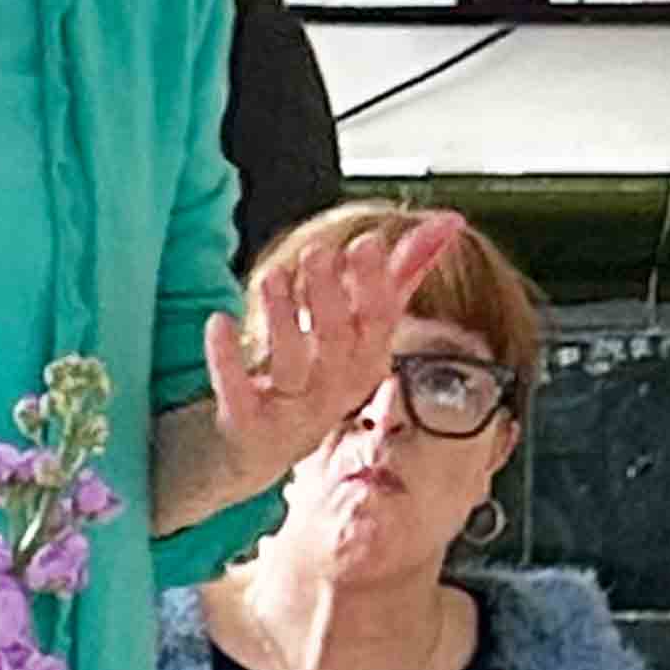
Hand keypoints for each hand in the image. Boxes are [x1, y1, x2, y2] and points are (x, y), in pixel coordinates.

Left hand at [199, 209, 469, 498]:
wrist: (259, 448)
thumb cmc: (318, 373)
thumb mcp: (361, 327)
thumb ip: (401, 273)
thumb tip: (451, 220)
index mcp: (367, 361)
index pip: (380, 321)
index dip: (375, 284)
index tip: (367, 242)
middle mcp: (335, 389)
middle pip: (337, 341)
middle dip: (328, 295)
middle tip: (316, 253)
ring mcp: (291, 411)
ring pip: (292, 366)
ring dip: (283, 318)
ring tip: (272, 277)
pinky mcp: (247, 424)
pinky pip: (239, 394)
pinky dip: (228, 359)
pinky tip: (218, 321)